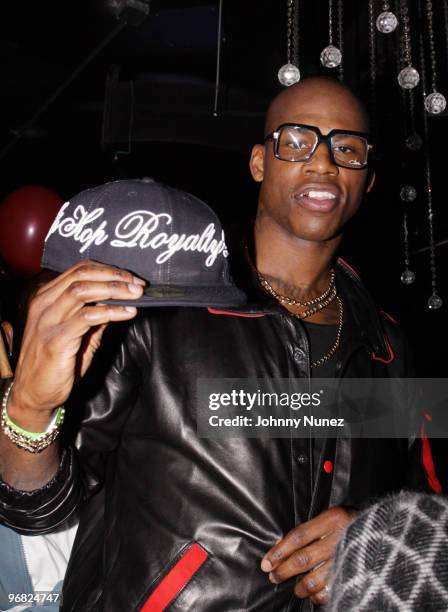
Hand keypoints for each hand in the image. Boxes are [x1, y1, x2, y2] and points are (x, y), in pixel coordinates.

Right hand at [10, 261, 144, 420]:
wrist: (34, 395)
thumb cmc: (55, 365)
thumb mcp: (77, 335)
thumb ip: (94, 316)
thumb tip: (118, 301)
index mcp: (46, 298)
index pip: (79, 270)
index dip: (108, 270)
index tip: (131, 278)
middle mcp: (44, 305)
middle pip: (82, 275)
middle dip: (115, 276)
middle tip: (138, 285)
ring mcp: (48, 321)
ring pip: (83, 291)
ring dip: (114, 290)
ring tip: (136, 295)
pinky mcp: (56, 340)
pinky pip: (87, 318)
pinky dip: (111, 312)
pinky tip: (127, 314)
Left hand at [261, 507, 355, 605]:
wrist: (389, 533)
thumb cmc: (354, 524)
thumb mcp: (333, 517)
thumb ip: (311, 530)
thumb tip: (282, 546)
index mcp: (333, 519)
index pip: (297, 536)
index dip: (279, 551)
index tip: (266, 563)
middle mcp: (340, 539)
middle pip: (302, 559)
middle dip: (283, 571)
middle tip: (273, 576)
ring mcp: (348, 559)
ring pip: (314, 580)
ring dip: (299, 587)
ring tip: (295, 588)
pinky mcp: (355, 576)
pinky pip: (330, 591)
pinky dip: (318, 595)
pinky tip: (314, 594)